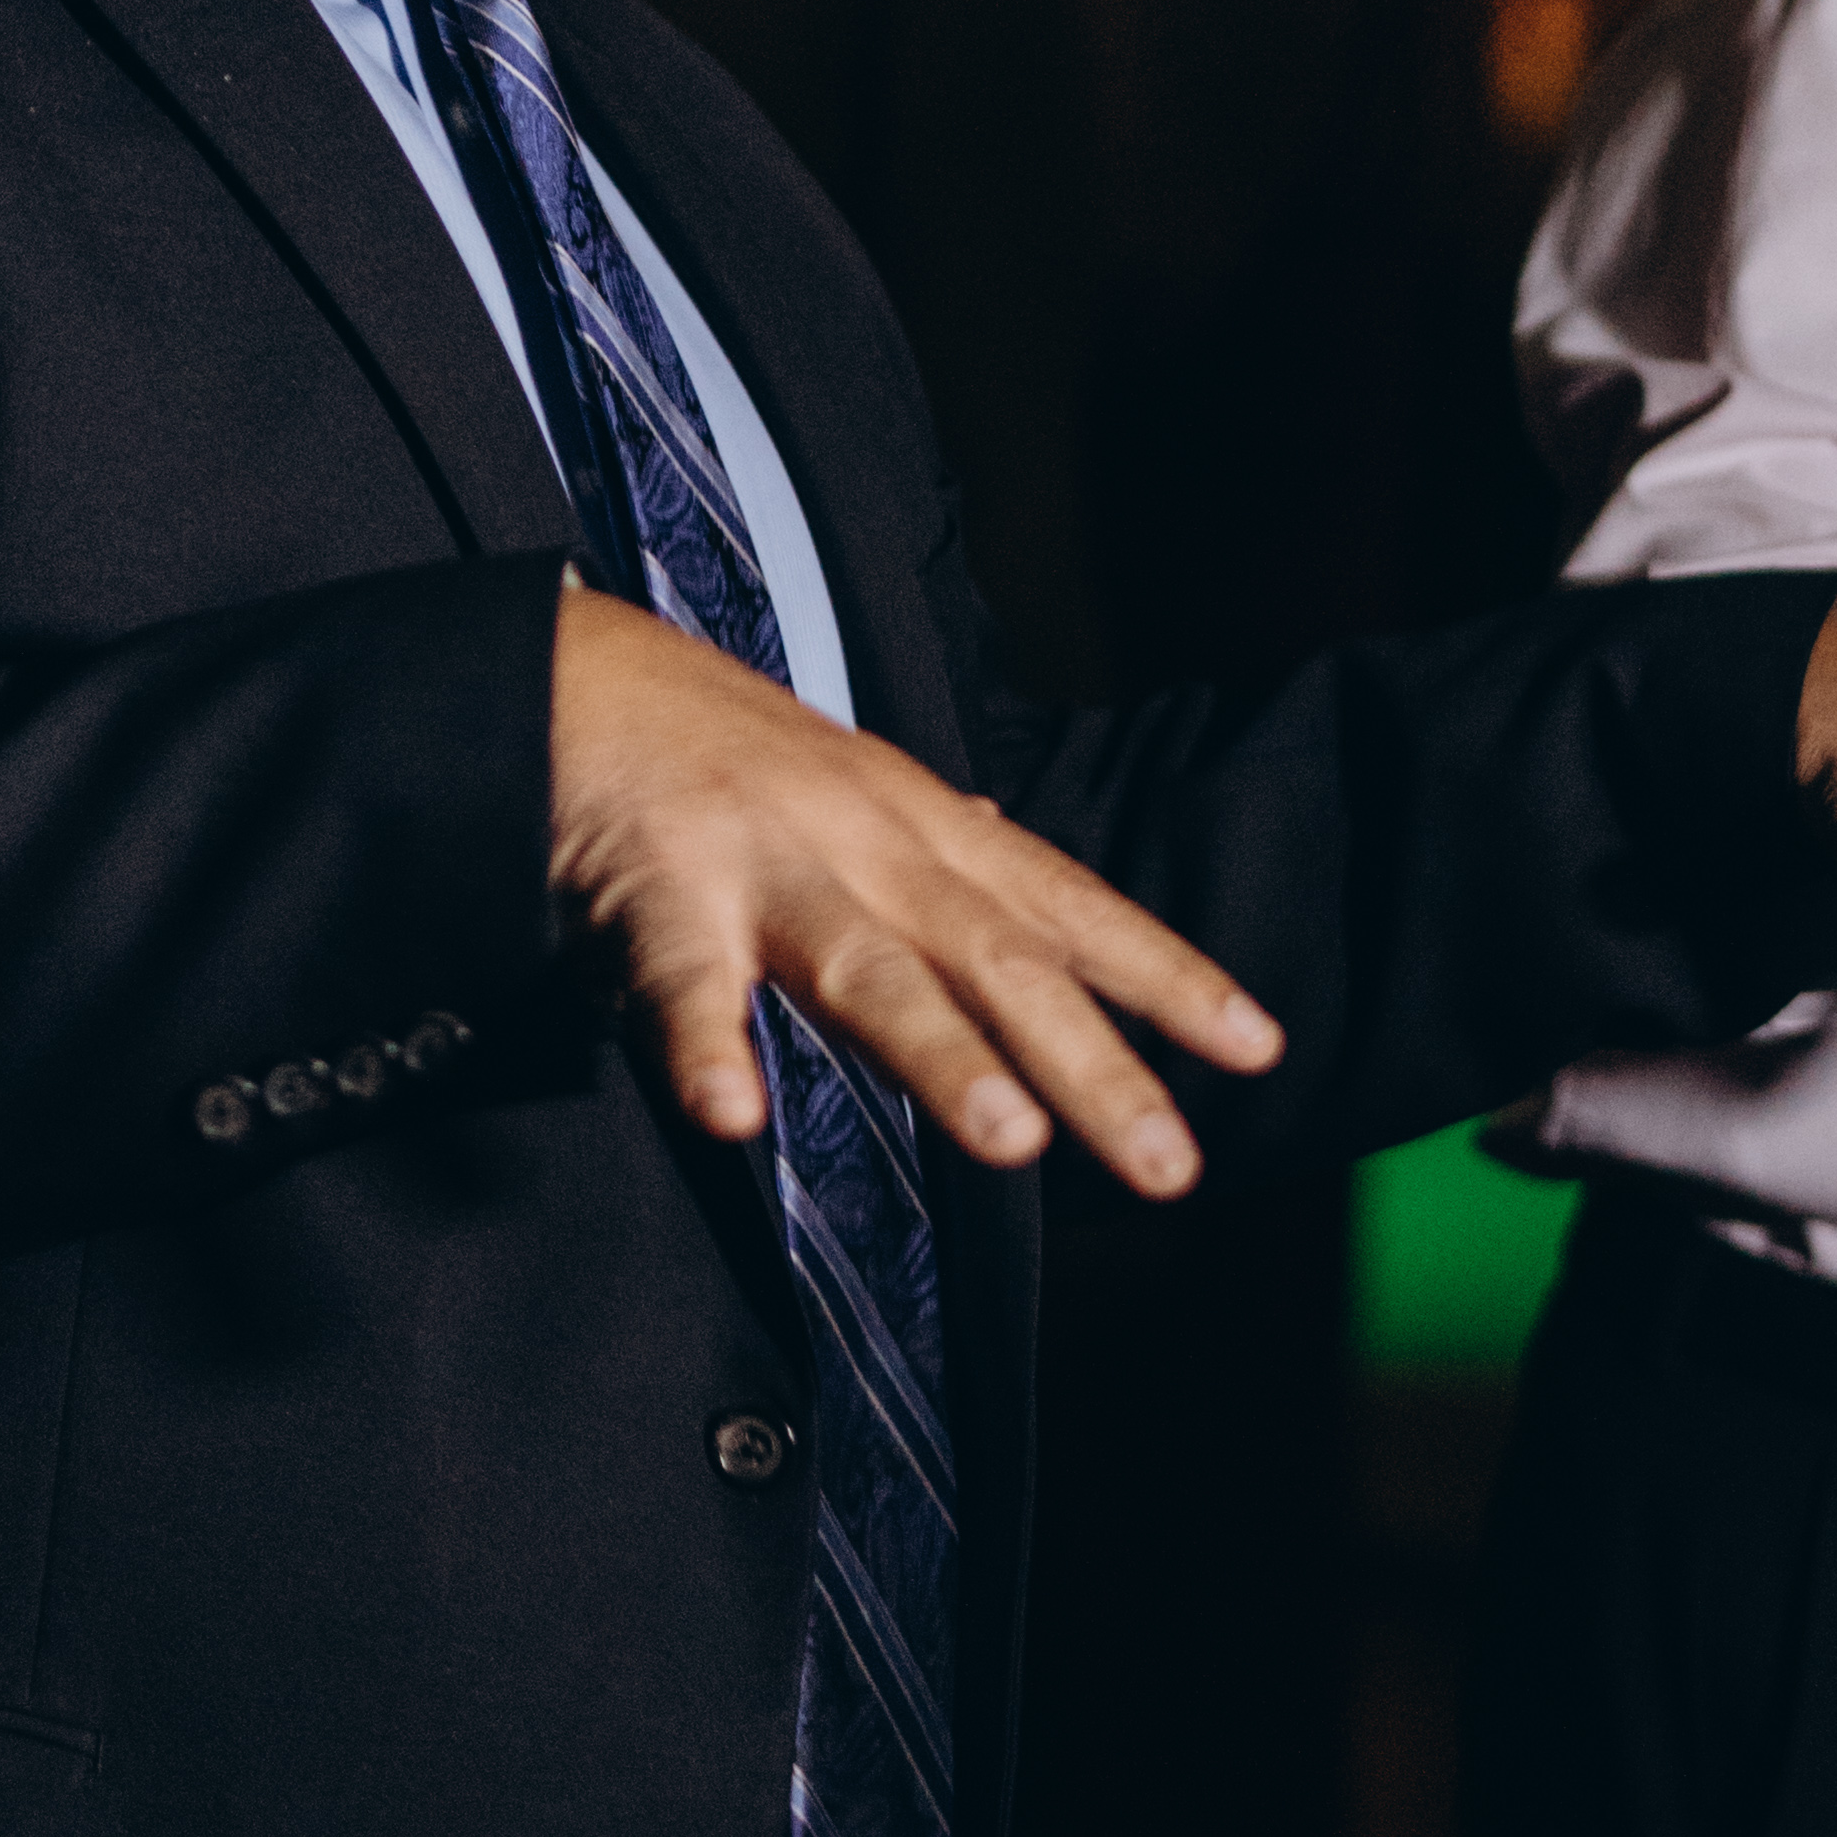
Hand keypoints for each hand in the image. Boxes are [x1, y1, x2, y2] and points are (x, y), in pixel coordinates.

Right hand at [547, 583, 1282, 1190]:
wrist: (577, 670)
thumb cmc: (726, 758)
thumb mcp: (867, 802)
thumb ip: (957, 865)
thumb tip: (1054, 903)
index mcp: (928, 833)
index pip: (1072, 911)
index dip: (1168, 977)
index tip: (1259, 1050)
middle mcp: (872, 847)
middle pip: (1002, 962)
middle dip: (1093, 1066)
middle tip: (1170, 1167)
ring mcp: (769, 865)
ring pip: (870, 971)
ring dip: (944, 1055)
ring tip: (1011, 1139)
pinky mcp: (659, 890)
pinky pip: (685, 981)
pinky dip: (706, 1045)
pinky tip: (734, 1118)